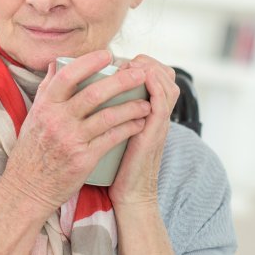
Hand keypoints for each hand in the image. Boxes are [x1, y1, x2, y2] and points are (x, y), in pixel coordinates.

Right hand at [0, 50, 149, 216]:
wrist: (27, 188)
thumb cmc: (31, 151)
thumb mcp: (33, 117)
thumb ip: (47, 90)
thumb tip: (58, 64)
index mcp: (44, 106)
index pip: (67, 75)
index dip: (89, 62)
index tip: (108, 55)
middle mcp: (57, 120)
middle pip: (94, 93)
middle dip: (122, 81)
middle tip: (140, 73)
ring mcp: (71, 140)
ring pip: (108, 116)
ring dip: (132, 107)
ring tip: (147, 102)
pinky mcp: (84, 159)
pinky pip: (112, 138)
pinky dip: (129, 128)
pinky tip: (139, 124)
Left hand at [109, 55, 178, 208]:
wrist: (127, 194)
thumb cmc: (115, 163)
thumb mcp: (115, 131)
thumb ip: (112, 112)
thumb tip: (86, 91)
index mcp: (148, 112)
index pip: (158, 76)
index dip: (142, 62)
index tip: (118, 61)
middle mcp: (156, 115)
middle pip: (166, 75)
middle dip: (146, 61)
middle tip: (123, 61)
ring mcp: (157, 123)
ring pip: (167, 84)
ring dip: (149, 68)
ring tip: (128, 66)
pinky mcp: (153, 133)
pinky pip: (161, 103)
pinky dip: (154, 86)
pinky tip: (141, 77)